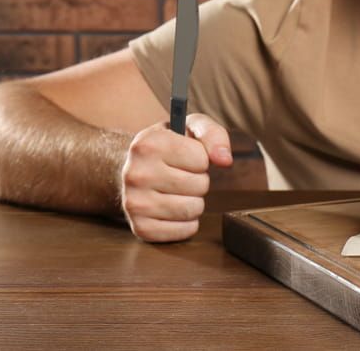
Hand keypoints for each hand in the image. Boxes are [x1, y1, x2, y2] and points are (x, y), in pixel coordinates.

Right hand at [120, 113, 232, 241]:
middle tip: (183, 175)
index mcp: (148, 143)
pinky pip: (184, 231)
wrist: (135, 168)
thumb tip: (225, 159)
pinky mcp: (140, 228)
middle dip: (200, 180)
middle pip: (199, 185)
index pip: (201, 159)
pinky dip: (188, 223)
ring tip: (179, 191)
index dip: (201, 158)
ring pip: (193, 209)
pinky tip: (175, 209)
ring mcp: (134, 203)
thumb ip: (213, 135)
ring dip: (195, 201)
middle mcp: (136, 173)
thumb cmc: (170, 145)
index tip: (187, 156)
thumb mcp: (190, 127)